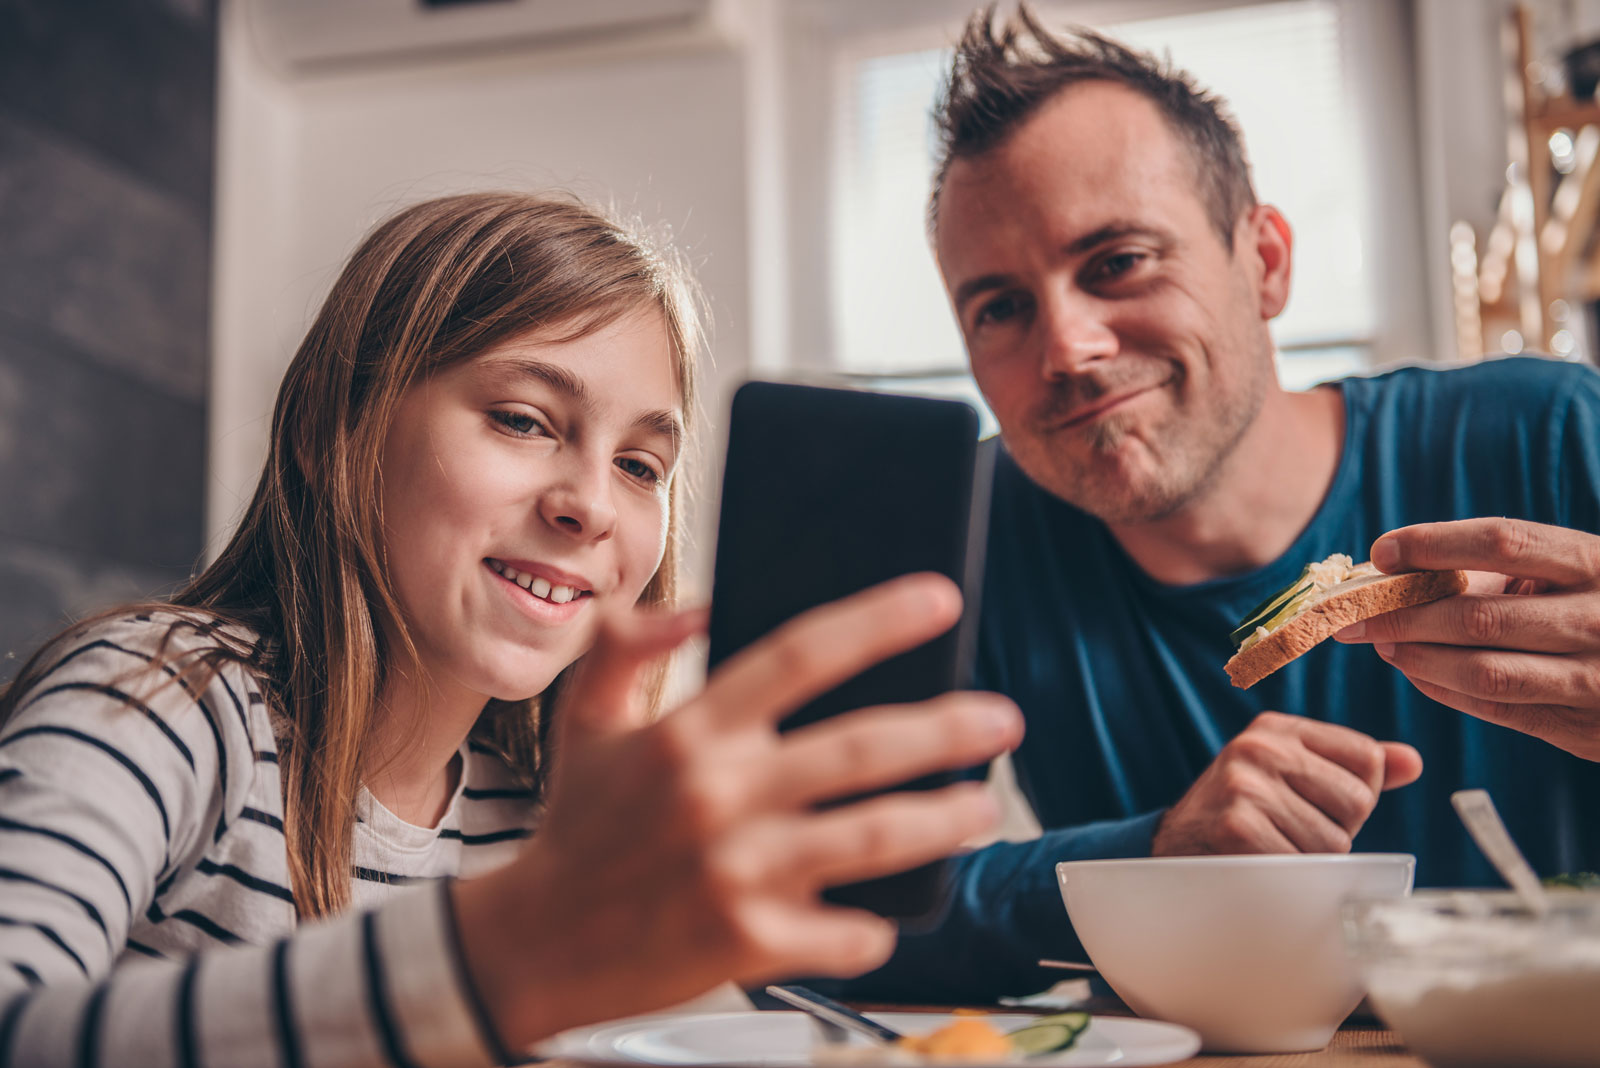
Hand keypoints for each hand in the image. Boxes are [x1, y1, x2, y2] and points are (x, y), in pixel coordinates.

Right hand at [456, 574, 1022, 1046]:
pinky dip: (877, 924)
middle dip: (950, 727)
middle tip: (1001, 719)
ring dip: (944, 818)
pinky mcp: (749, 941)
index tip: (940, 600)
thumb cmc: (576, 829)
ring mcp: (738, 871)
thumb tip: (698, 605)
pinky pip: (848, 930)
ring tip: (981, 806)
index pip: (801, 654)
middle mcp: (720, 794)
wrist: (535, 944)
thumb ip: (631, 645)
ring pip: (875, 834)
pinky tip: (889, 912)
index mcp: (690, 731)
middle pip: (863, 745)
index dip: (879, 619)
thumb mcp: (587, 719)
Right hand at [1151, 712, 1421, 854]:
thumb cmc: (1244, 814)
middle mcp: (1260, 747)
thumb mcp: (1290, 775)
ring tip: (1275, 846)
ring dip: (1313, 857)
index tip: (1314, 804)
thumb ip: (1350, 768)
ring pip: (1335, 840)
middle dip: (1336, 828)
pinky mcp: (1237, 827)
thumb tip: (1413, 762)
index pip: (1366, 758)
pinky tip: (1264, 864)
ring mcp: (1245, 786)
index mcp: (1277, 728)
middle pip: (1356, 801)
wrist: (1173, 849)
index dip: (1355, 795)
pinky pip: (1304, 864)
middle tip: (1291, 831)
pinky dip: (1293, 877)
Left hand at [1333, 518, 1599, 761]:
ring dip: (1418, 658)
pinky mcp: (1586, 731)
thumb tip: (1392, 573)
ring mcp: (1599, 680)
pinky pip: (1498, 711)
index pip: (1503, 542)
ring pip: (1484, 673)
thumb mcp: (1568, 573)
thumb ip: (1496, 571)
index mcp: (1596, 562)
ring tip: (1382, 643)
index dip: (1434, 544)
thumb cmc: (1594, 605)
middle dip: (1403, 616)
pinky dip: (1443, 689)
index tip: (1381, 551)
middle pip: (1480, 616)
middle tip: (1352, 616)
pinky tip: (1415, 670)